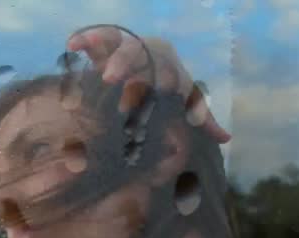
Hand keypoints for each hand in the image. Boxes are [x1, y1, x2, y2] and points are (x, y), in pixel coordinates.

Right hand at [66, 26, 231, 143]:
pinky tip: (72, 44)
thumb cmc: (173, 84)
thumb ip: (202, 117)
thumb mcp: (187, 98)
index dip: (165, 81)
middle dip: (129, 67)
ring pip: (119, 44)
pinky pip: (97, 37)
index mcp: (171, 66)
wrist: (157, 56)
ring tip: (97, 61)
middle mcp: (150, 54)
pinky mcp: (109, 45)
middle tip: (115, 81)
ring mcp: (129, 48)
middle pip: (141, 56)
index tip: (159, 93)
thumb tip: (226, 139)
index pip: (169, 72)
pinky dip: (86, 38)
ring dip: (108, 50)